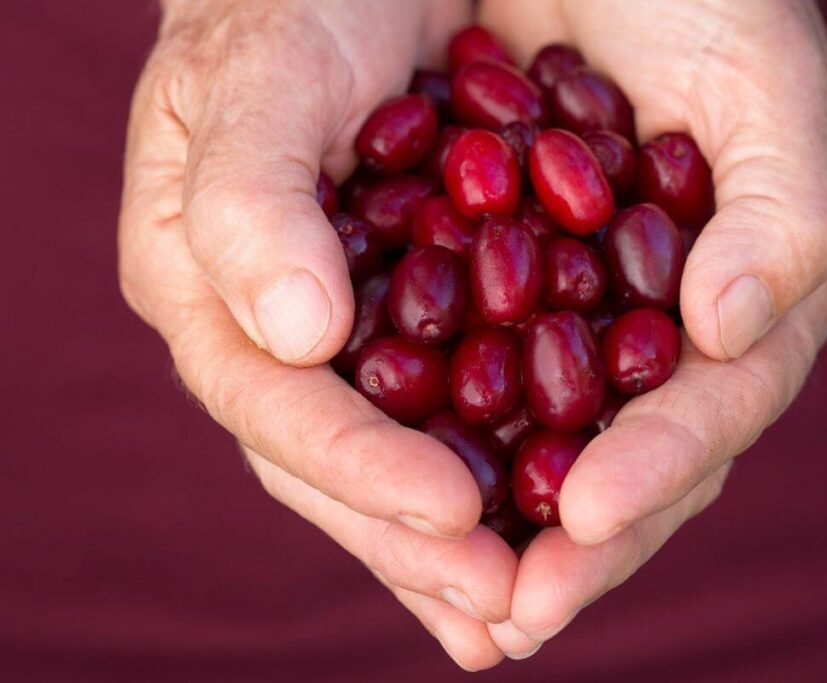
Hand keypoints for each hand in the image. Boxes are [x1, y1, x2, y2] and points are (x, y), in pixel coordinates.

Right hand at [118, 0, 509, 669]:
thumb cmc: (285, 4)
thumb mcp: (254, 79)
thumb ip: (250, 202)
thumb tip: (296, 334)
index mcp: (208, 291)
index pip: (279, 409)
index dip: (360, 470)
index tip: (452, 516)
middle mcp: (277, 334)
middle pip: (341, 467)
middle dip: (420, 541)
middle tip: (508, 608)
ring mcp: (349, 335)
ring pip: (402, 456)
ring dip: (463, 539)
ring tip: (530, 604)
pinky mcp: (421, 316)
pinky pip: (462, 406)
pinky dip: (506, 467)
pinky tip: (559, 518)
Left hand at [477, 0, 826, 656]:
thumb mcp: (770, 89)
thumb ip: (783, 213)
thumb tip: (728, 327)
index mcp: (734, 297)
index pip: (708, 409)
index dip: (659, 468)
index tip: (589, 521)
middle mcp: (647, 326)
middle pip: (619, 456)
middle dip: (571, 542)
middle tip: (513, 614)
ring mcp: (564, 314)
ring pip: (534, 439)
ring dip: (489, 519)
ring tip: (458, 600)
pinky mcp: (474, 284)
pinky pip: (449, 374)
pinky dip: (423, 437)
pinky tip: (394, 498)